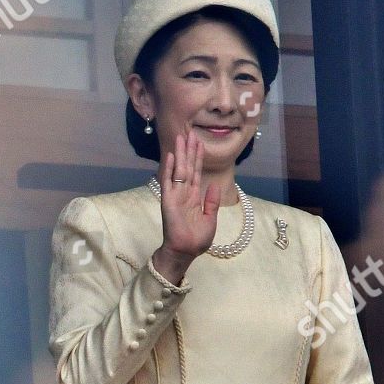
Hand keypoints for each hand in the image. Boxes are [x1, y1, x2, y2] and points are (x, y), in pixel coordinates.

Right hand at [152, 133, 220, 284]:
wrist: (186, 251)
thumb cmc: (197, 239)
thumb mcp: (211, 219)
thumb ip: (212, 202)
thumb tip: (214, 185)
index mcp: (195, 197)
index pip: (197, 173)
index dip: (198, 158)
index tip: (199, 143)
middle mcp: (184, 193)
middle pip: (188, 167)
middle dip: (190, 150)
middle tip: (190, 133)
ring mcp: (176, 195)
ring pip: (179, 170)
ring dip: (180, 154)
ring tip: (181, 137)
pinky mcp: (168, 200)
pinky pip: (168, 181)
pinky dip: (169, 168)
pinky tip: (171, 156)